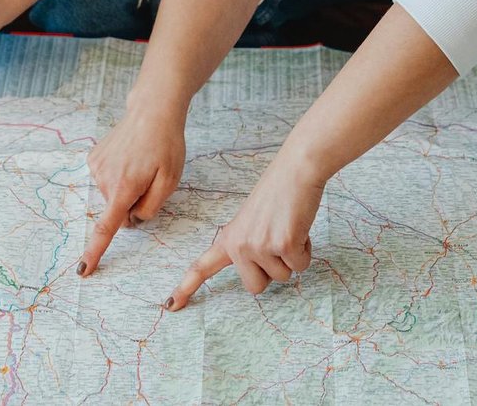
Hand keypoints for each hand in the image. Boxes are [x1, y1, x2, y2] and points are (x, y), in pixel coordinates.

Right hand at [79, 107, 187, 275]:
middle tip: (150, 180)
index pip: (107, 227)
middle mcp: (105, 178)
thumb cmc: (167, 145)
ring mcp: (96, 167)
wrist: (152, 110)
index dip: (95, 251)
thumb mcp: (170, 180)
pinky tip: (128, 158)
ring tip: (140, 163)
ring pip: (111, 195)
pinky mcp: (93, 158)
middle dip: (131, 205)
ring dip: (125, 189)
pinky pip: (106, 180)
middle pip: (116, 210)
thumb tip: (131, 220)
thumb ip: (151, 207)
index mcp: (125, 187)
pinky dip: (118, 176)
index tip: (83, 270)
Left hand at [165, 155, 322, 310]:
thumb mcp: (252, 220)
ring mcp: (260, 245)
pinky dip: (305, 251)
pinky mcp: (283, 245)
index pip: (202, 267)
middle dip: (272, 272)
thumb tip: (259, 273)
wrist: (297, 170)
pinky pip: (300, 266)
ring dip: (292, 257)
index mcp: (229, 238)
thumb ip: (248, 245)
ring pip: (282, 276)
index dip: (187, 288)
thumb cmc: (279, 193)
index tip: (171, 305)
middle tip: (277, 242)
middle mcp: (239, 245)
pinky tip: (300, 228)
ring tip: (289, 228)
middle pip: (255, 287)